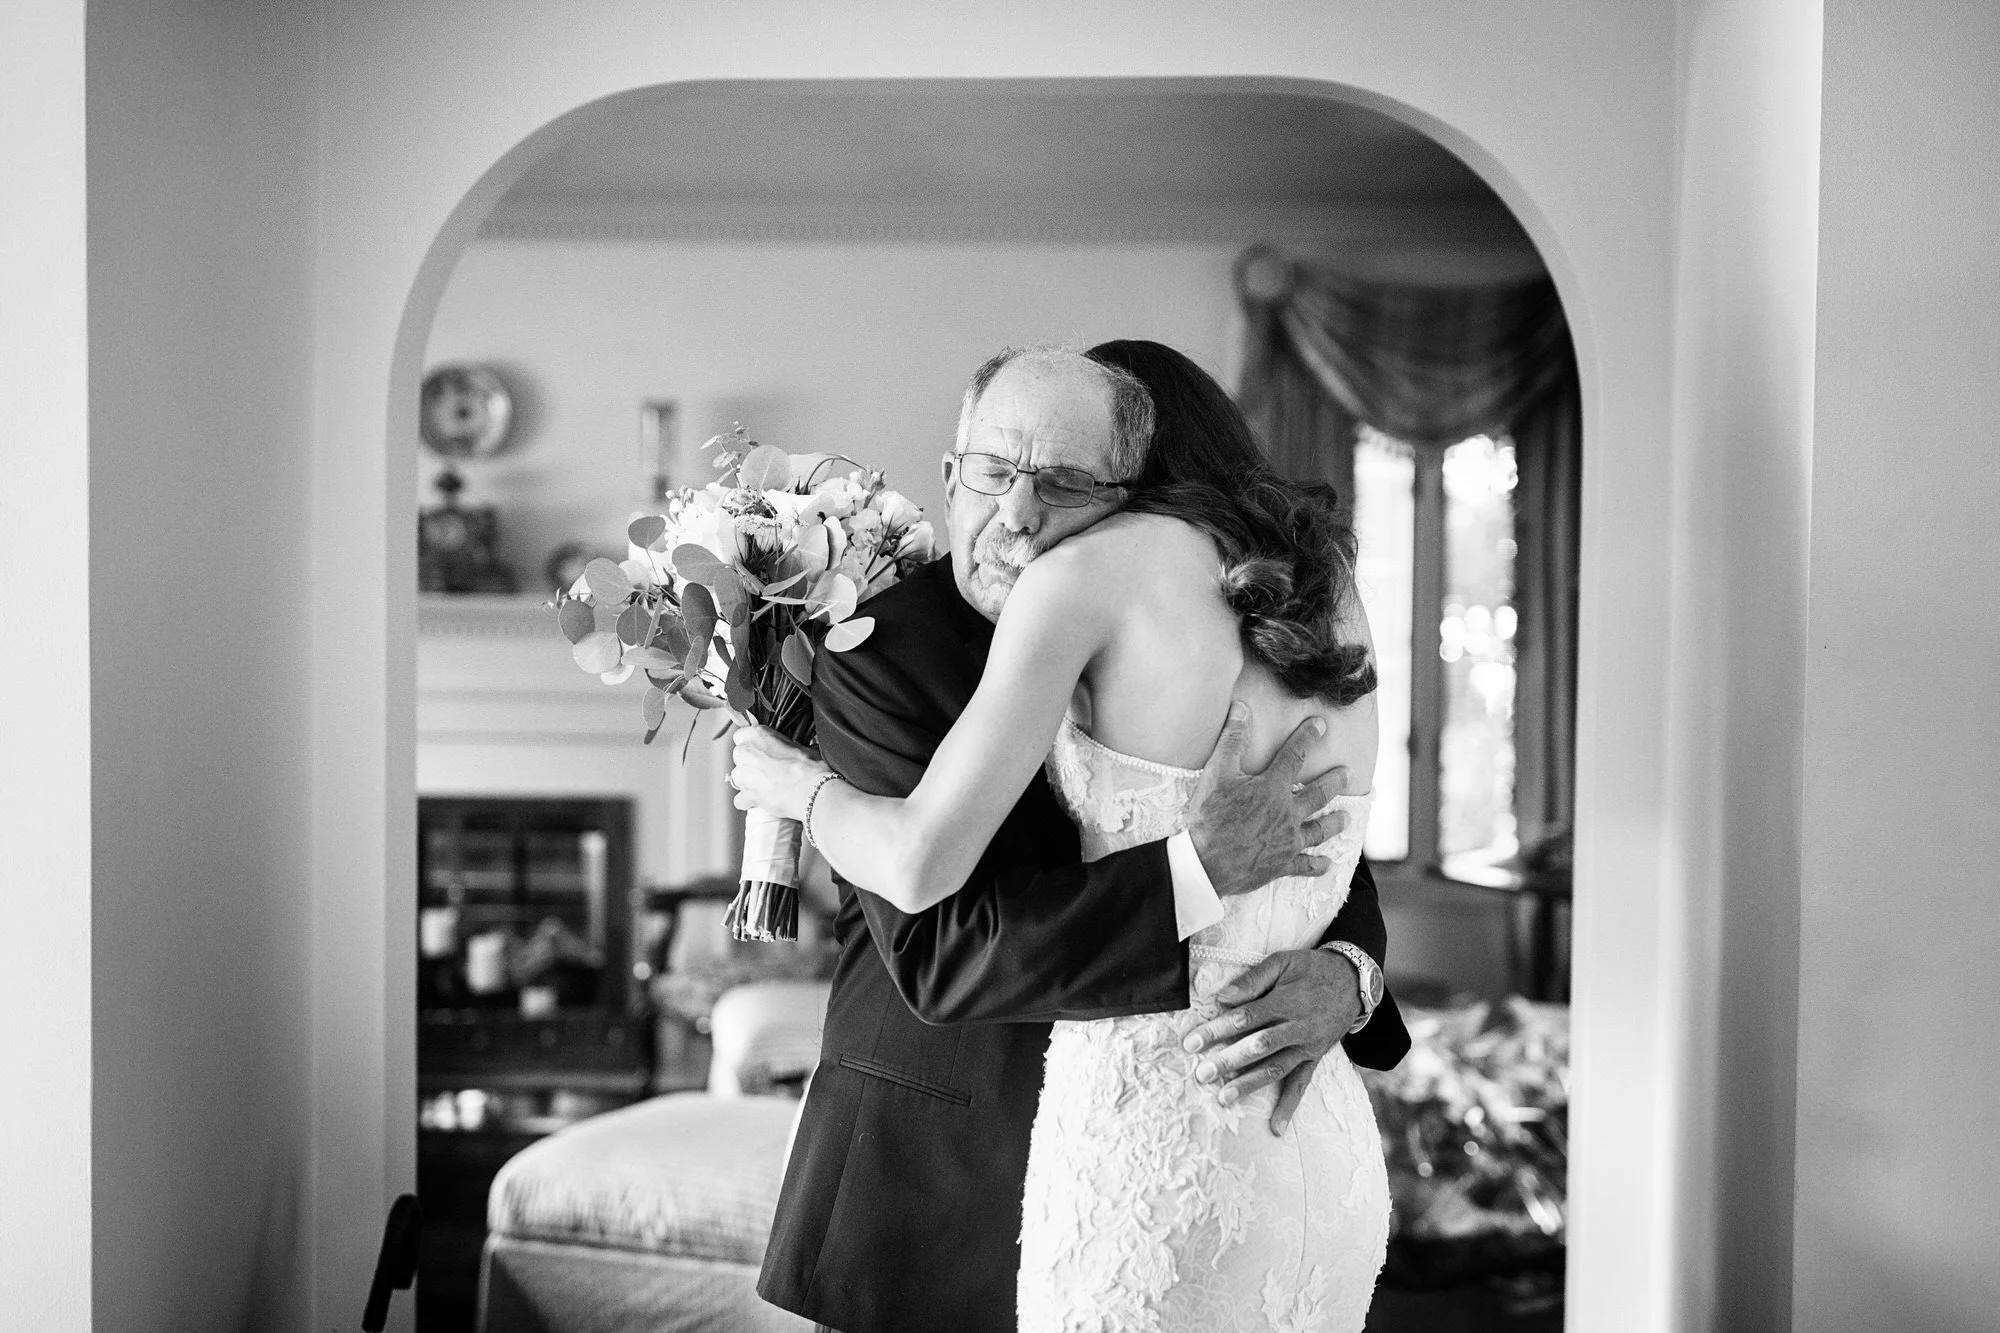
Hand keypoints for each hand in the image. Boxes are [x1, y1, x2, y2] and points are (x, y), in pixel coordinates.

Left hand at [729, 725, 829, 821]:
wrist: (815, 791)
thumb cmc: (812, 768)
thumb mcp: (801, 746)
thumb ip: (784, 746)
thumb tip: (787, 750)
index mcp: (758, 735)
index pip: (741, 735)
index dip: (751, 744)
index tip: (760, 750)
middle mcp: (747, 752)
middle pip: (738, 756)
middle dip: (748, 763)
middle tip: (766, 769)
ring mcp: (745, 775)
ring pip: (736, 777)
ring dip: (747, 781)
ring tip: (765, 786)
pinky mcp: (748, 795)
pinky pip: (740, 799)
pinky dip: (748, 802)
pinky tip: (760, 801)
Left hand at [1182, 947, 1361, 1135]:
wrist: (1353, 981)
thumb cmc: (1311, 968)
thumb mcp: (1284, 961)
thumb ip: (1254, 979)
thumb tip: (1223, 996)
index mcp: (1285, 1001)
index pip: (1245, 1018)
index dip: (1217, 1030)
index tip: (1191, 1042)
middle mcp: (1297, 1027)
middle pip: (1257, 1046)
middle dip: (1227, 1060)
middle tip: (1201, 1073)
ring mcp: (1307, 1046)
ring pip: (1275, 1068)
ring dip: (1249, 1084)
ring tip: (1224, 1098)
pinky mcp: (1314, 1058)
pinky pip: (1301, 1084)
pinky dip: (1289, 1106)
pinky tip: (1276, 1127)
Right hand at [1184, 702, 1349, 895]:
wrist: (1205, 862)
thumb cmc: (1209, 817)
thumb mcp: (1217, 773)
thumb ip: (1232, 740)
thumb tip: (1242, 708)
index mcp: (1272, 788)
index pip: (1294, 756)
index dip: (1307, 737)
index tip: (1321, 725)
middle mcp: (1286, 814)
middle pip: (1317, 794)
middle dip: (1334, 781)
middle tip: (1348, 773)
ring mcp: (1287, 842)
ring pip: (1318, 830)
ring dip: (1334, 823)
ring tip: (1346, 818)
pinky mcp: (1280, 865)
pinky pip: (1305, 866)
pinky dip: (1317, 866)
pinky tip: (1327, 865)